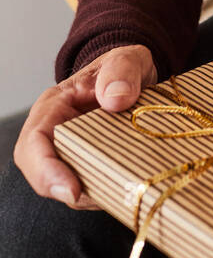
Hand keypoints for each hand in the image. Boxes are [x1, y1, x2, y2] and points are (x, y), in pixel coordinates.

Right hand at [13, 45, 157, 209]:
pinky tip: (126, 188)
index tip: (73, 190)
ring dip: (91, 196)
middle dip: (69, 191)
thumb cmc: (122, 68)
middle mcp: (54, 133)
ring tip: (122, 190)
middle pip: (42, 173)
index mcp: (54, 106)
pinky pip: (87, 188)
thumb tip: (115, 99)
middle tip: (102, 198)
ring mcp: (68, 152)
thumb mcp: (126, 60)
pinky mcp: (86, 166)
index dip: (46, 170)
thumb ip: (121, 71)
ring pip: (66, 187)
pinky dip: (103, 193)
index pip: (34, 141)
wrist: (133, 77)